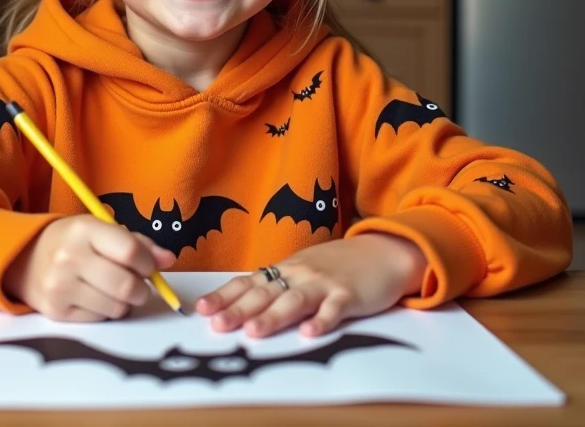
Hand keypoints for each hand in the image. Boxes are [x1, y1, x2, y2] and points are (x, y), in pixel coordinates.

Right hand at [2, 215, 174, 321]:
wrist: (24, 259)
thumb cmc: (73, 243)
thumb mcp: (102, 231)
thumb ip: (139, 244)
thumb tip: (168, 260)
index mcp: (84, 230)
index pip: (131, 251)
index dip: (149, 263)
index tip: (149, 267)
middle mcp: (69, 257)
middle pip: (127, 286)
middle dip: (142, 290)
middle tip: (139, 286)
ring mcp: (61, 287)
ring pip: (117, 307)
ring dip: (125, 303)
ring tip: (114, 290)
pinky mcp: (56, 312)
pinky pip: (100, 319)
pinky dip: (106, 312)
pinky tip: (96, 298)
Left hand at [195, 234, 425, 338]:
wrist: (383, 252)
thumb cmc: (339, 265)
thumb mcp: (303, 270)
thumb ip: (278, 286)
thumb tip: (242, 303)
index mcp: (285, 270)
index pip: (248, 283)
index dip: (225, 296)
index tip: (201, 309)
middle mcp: (300, 274)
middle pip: (265, 293)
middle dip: (239, 310)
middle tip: (217, 326)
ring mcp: (325, 283)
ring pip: (294, 300)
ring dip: (273, 317)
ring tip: (254, 332)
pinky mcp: (350, 294)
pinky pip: (335, 309)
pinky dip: (322, 321)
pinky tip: (310, 333)